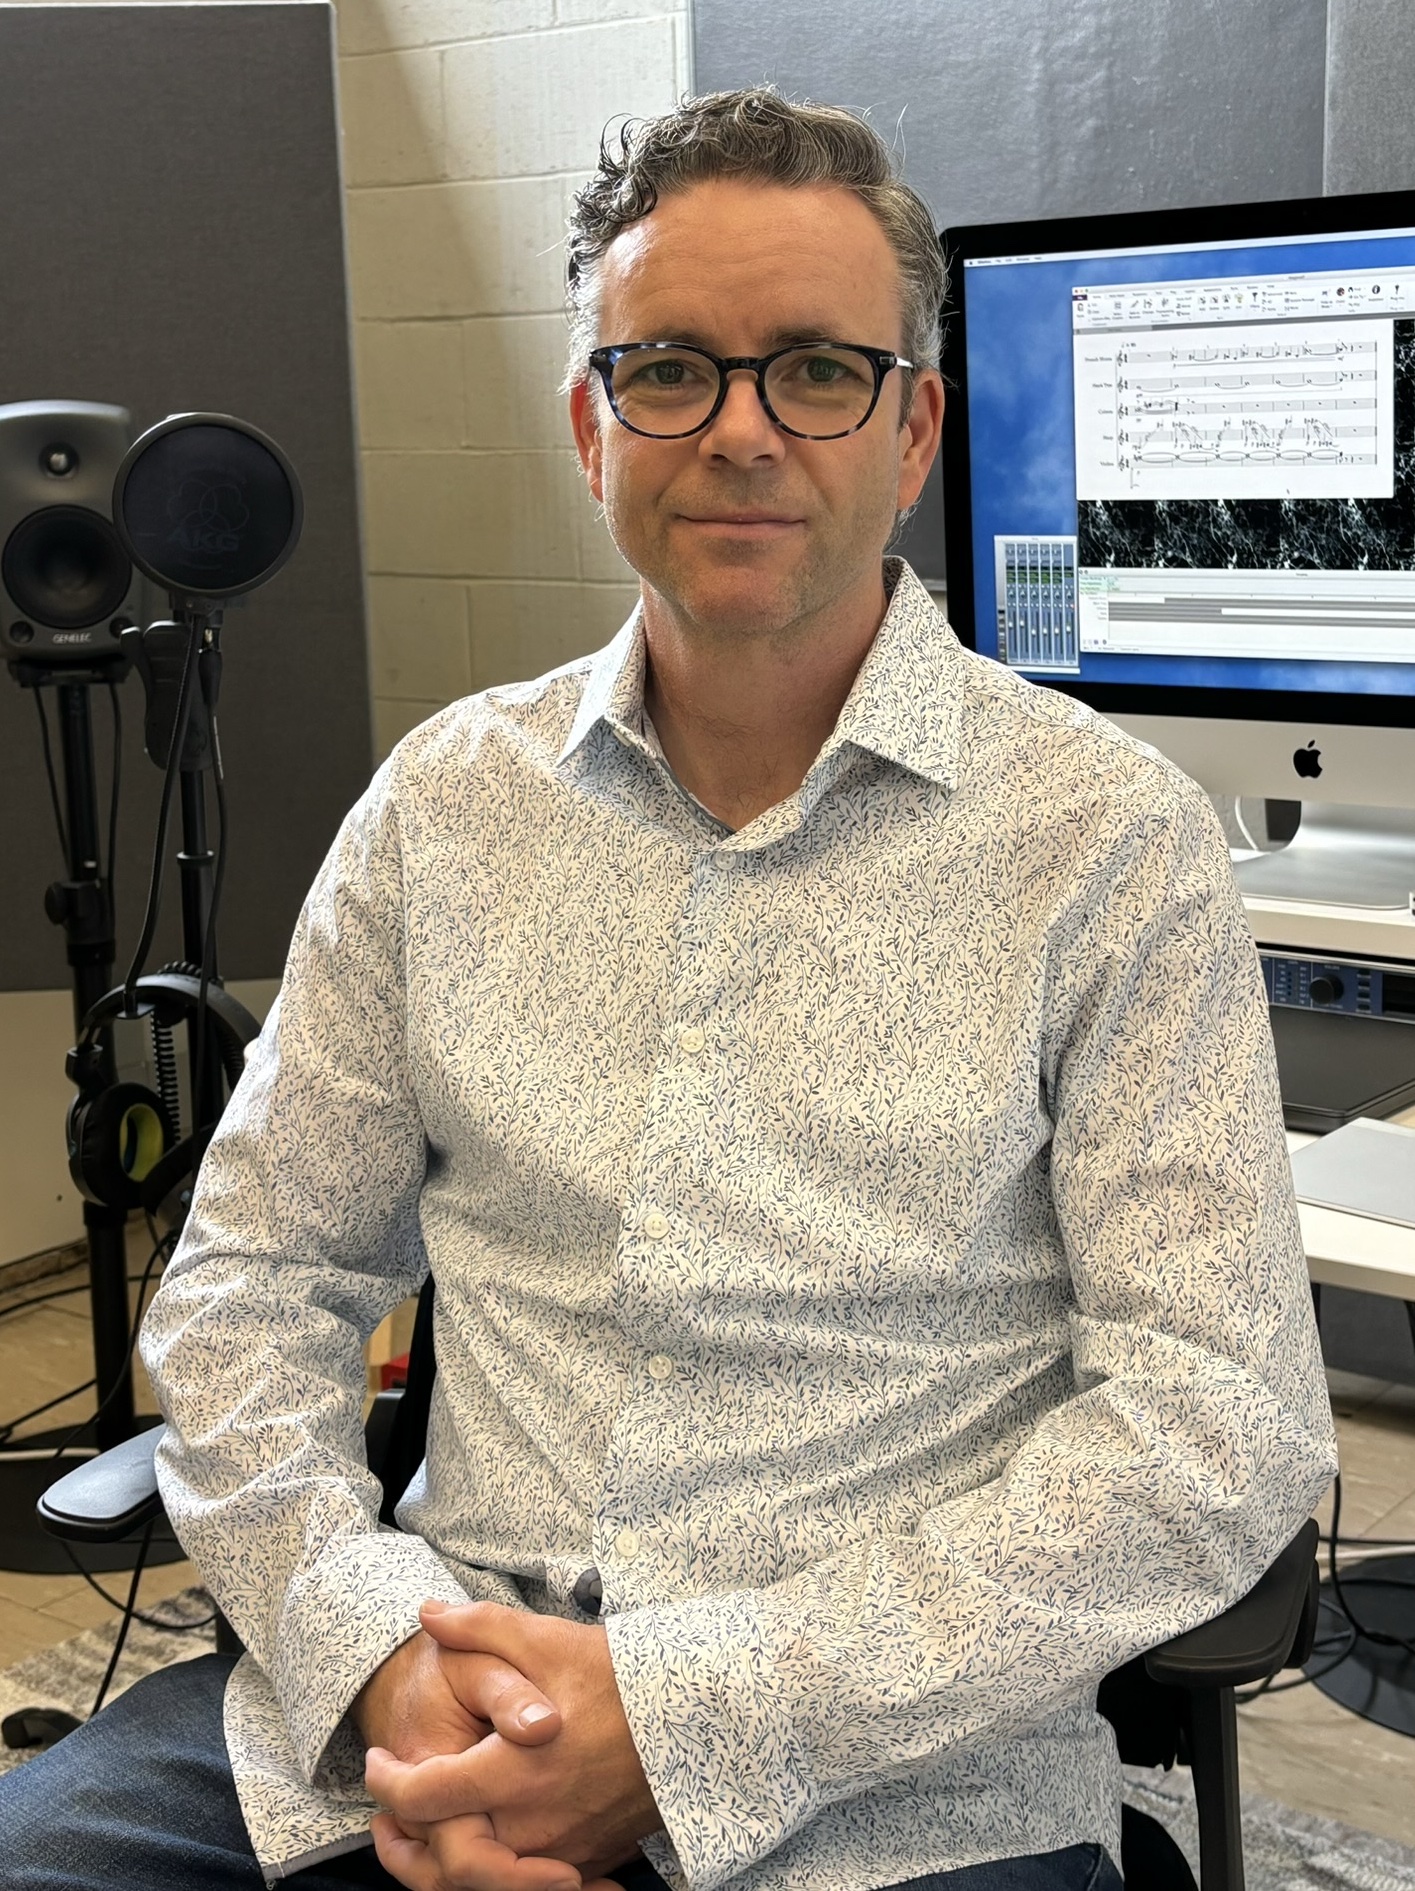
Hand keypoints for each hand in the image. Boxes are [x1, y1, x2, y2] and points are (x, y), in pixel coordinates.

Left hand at [366, 1600, 660, 1887]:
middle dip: (402, 1844)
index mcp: (514, 1769)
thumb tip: (427, 1614)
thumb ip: (480, 1626)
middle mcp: (532, 1822)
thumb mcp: (547, 1639)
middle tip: (383, 1818)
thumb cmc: (620, 1677)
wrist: (697, 1717)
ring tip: (420, 1832)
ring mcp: (561, 1849)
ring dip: (440, 1864)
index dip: (385, 1784)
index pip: (424, 1796)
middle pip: (442, 1861)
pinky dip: (494, 1873)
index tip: (375, 1763)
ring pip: (482, 1881)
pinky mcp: (586, 1860)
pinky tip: (483, 1842)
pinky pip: (526, 1884)